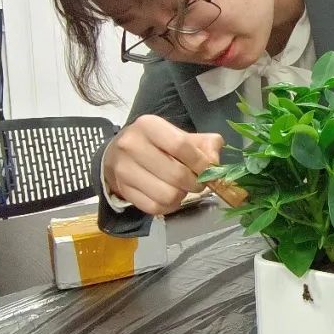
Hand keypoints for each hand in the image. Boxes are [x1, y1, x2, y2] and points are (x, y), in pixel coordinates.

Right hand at [103, 114, 223, 215]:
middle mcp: (132, 145)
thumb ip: (205, 145)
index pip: (180, 145)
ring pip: (167, 195)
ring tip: (182, 188)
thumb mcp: (180, 135)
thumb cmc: (156, 143)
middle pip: (176, 174)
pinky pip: (155, 207)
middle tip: (199, 183)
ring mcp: (124, 170)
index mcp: (148, 125)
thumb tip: (214, 164)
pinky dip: (169, 206)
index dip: (200, 162)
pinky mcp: (123, 190)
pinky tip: (170, 196)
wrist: (118, 154)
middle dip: (195, 183)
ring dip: (182, 195)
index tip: (210, 170)